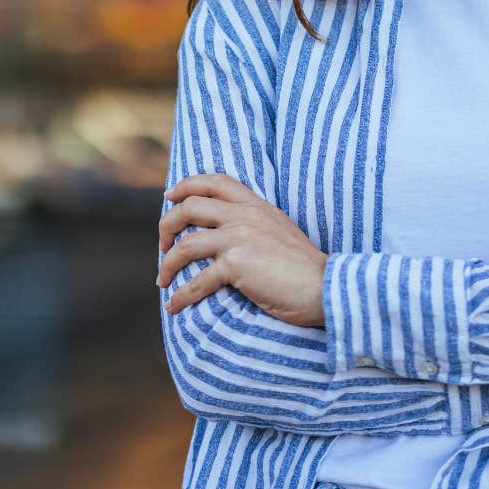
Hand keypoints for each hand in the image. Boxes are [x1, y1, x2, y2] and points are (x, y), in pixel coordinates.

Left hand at [156, 173, 327, 327]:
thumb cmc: (305, 268)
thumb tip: (229, 235)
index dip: (187, 185)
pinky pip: (197, 280)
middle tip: (162, 245)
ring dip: (167, 264)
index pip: (215, 181)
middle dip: (166, 225)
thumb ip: (255, 225)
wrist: (325, 287)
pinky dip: (181, 295)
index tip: (170, 196)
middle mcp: (245, 216)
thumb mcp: (280, 231)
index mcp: (256, 205)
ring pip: (185, 244)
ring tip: (162, 281)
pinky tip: (175, 306)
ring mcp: (239, 238)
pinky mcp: (236, 264)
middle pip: (189, 207)